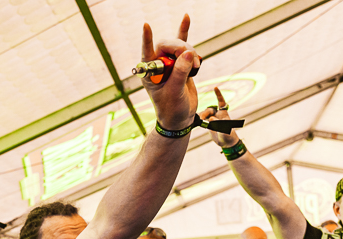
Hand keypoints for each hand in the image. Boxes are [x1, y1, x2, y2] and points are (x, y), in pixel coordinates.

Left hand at [141, 15, 199, 130]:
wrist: (180, 117)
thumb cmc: (172, 108)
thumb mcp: (175, 92)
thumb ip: (180, 73)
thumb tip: (187, 53)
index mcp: (150, 72)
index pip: (146, 53)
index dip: (146, 39)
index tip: (146, 25)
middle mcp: (158, 64)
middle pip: (168, 45)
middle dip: (181, 48)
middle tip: (192, 61)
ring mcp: (170, 62)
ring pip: (180, 46)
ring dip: (190, 51)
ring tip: (196, 65)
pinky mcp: (181, 62)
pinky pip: (183, 43)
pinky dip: (184, 31)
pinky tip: (186, 17)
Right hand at [199, 87, 239, 147]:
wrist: (227, 143)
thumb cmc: (228, 136)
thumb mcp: (225, 130)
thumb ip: (218, 124)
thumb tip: (211, 118)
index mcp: (224, 114)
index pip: (221, 102)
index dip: (218, 95)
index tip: (215, 88)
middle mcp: (218, 115)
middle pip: (210, 110)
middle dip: (205, 113)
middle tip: (202, 118)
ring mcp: (213, 120)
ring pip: (205, 114)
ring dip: (202, 116)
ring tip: (200, 121)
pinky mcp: (209, 125)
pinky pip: (203, 120)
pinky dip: (200, 120)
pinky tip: (197, 122)